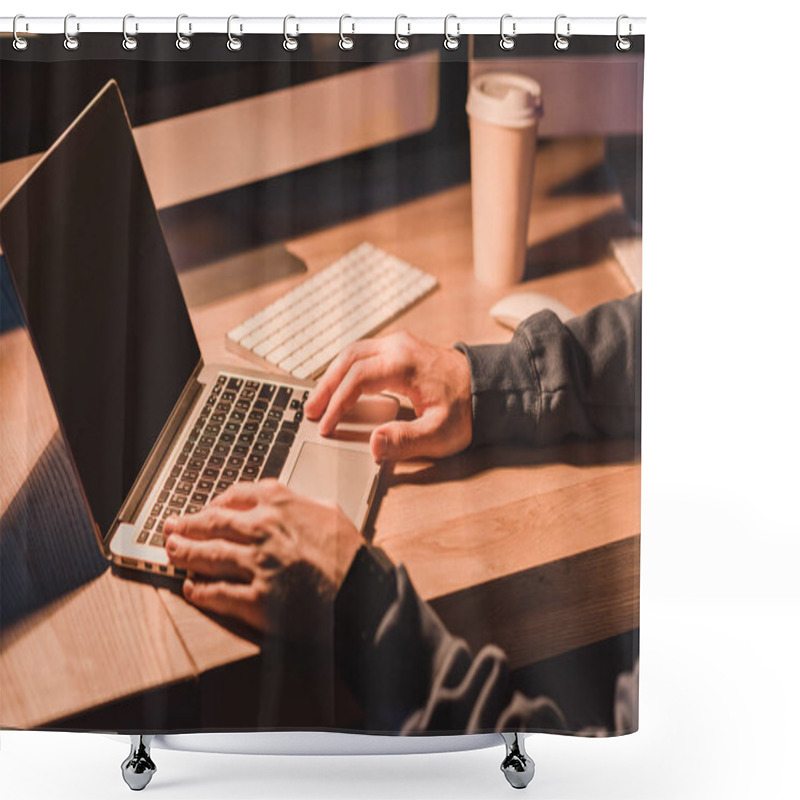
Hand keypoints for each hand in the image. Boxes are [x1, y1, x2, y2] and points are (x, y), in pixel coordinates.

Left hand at [163, 480, 362, 639]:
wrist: (361, 590)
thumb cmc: (349, 553)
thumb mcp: (329, 510)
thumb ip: (301, 502)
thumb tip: (289, 500)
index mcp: (280, 505)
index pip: (234, 496)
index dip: (214, 502)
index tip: (206, 507)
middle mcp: (262, 530)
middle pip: (211, 523)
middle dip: (186, 525)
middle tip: (171, 526)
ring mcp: (256, 565)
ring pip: (207, 555)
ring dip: (184, 553)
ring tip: (170, 551)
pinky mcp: (256, 599)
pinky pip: (218, 593)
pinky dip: (200, 591)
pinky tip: (191, 588)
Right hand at [304, 331, 472, 460]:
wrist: (489, 388)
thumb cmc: (467, 410)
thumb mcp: (440, 434)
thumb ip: (406, 441)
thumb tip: (373, 444)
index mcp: (405, 364)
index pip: (358, 379)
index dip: (337, 403)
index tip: (326, 425)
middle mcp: (399, 346)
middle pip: (348, 359)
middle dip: (326, 386)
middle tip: (310, 411)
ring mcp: (399, 343)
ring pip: (353, 352)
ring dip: (333, 375)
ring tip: (319, 401)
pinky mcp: (401, 348)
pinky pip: (364, 354)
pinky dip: (346, 370)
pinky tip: (340, 387)